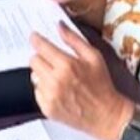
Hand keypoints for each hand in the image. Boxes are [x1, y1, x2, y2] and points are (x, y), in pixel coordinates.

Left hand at [29, 22, 131, 139]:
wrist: (106, 114)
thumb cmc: (102, 85)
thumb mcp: (93, 57)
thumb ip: (74, 39)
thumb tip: (59, 26)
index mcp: (67, 65)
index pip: (41, 47)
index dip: (36, 40)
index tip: (34, 37)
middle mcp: (55, 81)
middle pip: (34, 60)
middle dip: (41, 57)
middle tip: (52, 60)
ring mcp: (50, 96)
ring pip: (34, 76)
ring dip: (43, 73)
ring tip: (58, 78)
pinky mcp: (47, 108)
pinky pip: (36, 91)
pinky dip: (44, 89)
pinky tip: (58, 90)